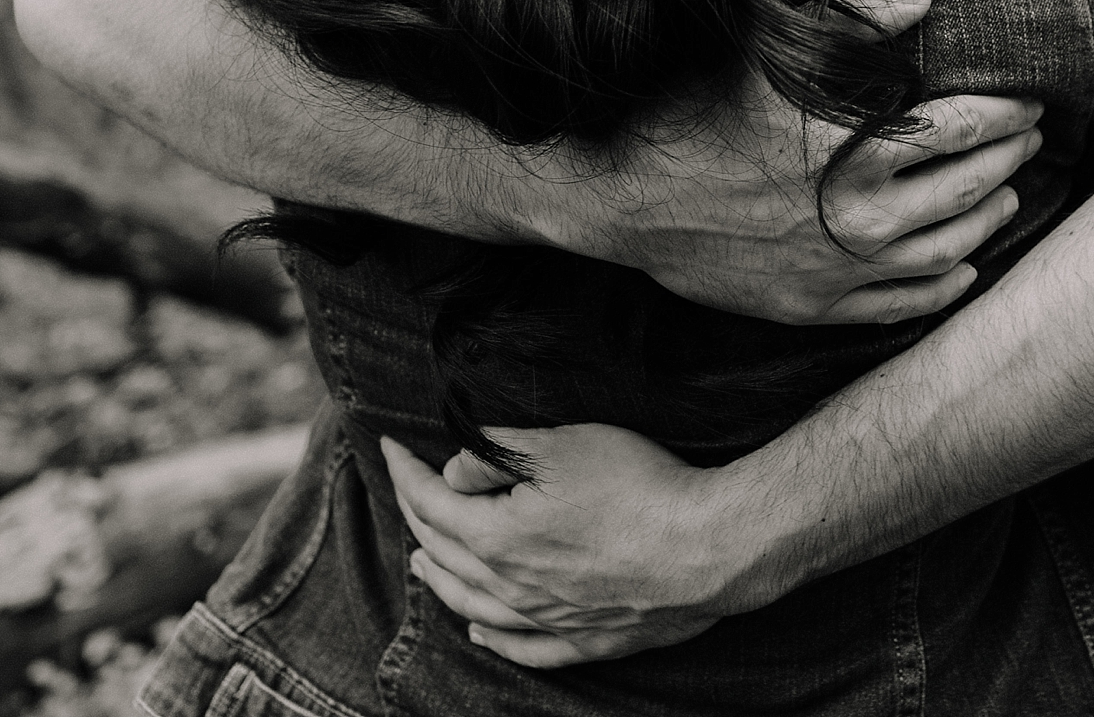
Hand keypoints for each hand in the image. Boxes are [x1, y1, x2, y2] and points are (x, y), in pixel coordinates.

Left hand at [380, 420, 754, 667]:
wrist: (704, 549)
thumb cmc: (636, 487)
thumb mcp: (561, 447)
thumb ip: (497, 453)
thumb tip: (452, 469)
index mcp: (499, 538)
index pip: (432, 504)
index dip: (406, 472)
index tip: (389, 445)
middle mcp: (513, 588)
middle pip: (446, 555)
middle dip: (417, 517)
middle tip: (405, 488)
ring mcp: (548, 621)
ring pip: (473, 606)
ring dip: (440, 580)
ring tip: (420, 562)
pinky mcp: (584, 642)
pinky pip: (520, 649)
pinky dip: (489, 639)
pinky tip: (478, 633)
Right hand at [557, 0, 1041, 325]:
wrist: (625, 197)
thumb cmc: (695, 108)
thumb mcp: (769, 47)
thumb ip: (854, 19)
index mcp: (854, 143)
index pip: (963, 125)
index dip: (1006, 112)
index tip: (1031, 100)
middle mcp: (858, 213)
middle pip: (965, 186)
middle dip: (1009, 158)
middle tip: (1033, 140)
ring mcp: (839, 269)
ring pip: (944, 249)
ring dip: (987, 219)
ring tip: (1009, 194)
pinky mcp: (815, 307)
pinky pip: (899, 306)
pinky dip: (941, 288)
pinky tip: (962, 271)